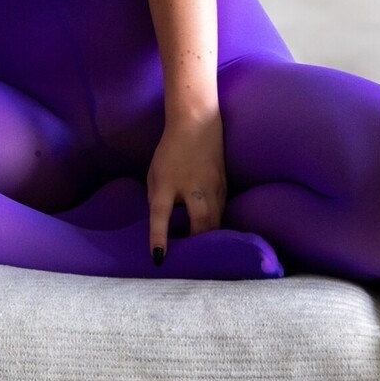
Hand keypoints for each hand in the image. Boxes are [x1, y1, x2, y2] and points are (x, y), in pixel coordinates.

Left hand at [147, 113, 226, 260]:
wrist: (197, 122)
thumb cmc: (171, 149)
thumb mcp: (155, 173)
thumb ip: (156, 199)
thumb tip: (162, 223)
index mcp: (168, 182)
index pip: (161, 213)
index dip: (159, 236)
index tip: (159, 257)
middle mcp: (192, 185)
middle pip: (200, 221)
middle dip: (197, 243)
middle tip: (190, 257)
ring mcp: (212, 185)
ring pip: (216, 220)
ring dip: (209, 236)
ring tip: (202, 249)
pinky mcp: (224, 185)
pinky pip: (221, 211)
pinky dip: (216, 224)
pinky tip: (211, 231)